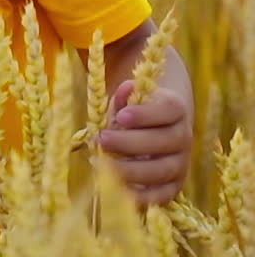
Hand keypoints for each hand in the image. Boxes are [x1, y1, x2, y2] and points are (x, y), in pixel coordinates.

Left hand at [97, 79, 192, 206]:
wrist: (159, 127)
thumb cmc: (137, 109)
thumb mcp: (131, 97)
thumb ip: (124, 95)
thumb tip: (124, 90)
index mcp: (176, 108)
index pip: (167, 110)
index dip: (144, 115)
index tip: (120, 116)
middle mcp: (184, 136)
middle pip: (161, 142)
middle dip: (129, 143)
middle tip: (102, 139)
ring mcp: (182, 163)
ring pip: (160, 170)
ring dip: (130, 170)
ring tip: (102, 164)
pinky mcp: (175, 186)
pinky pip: (161, 195)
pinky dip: (140, 196)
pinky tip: (117, 189)